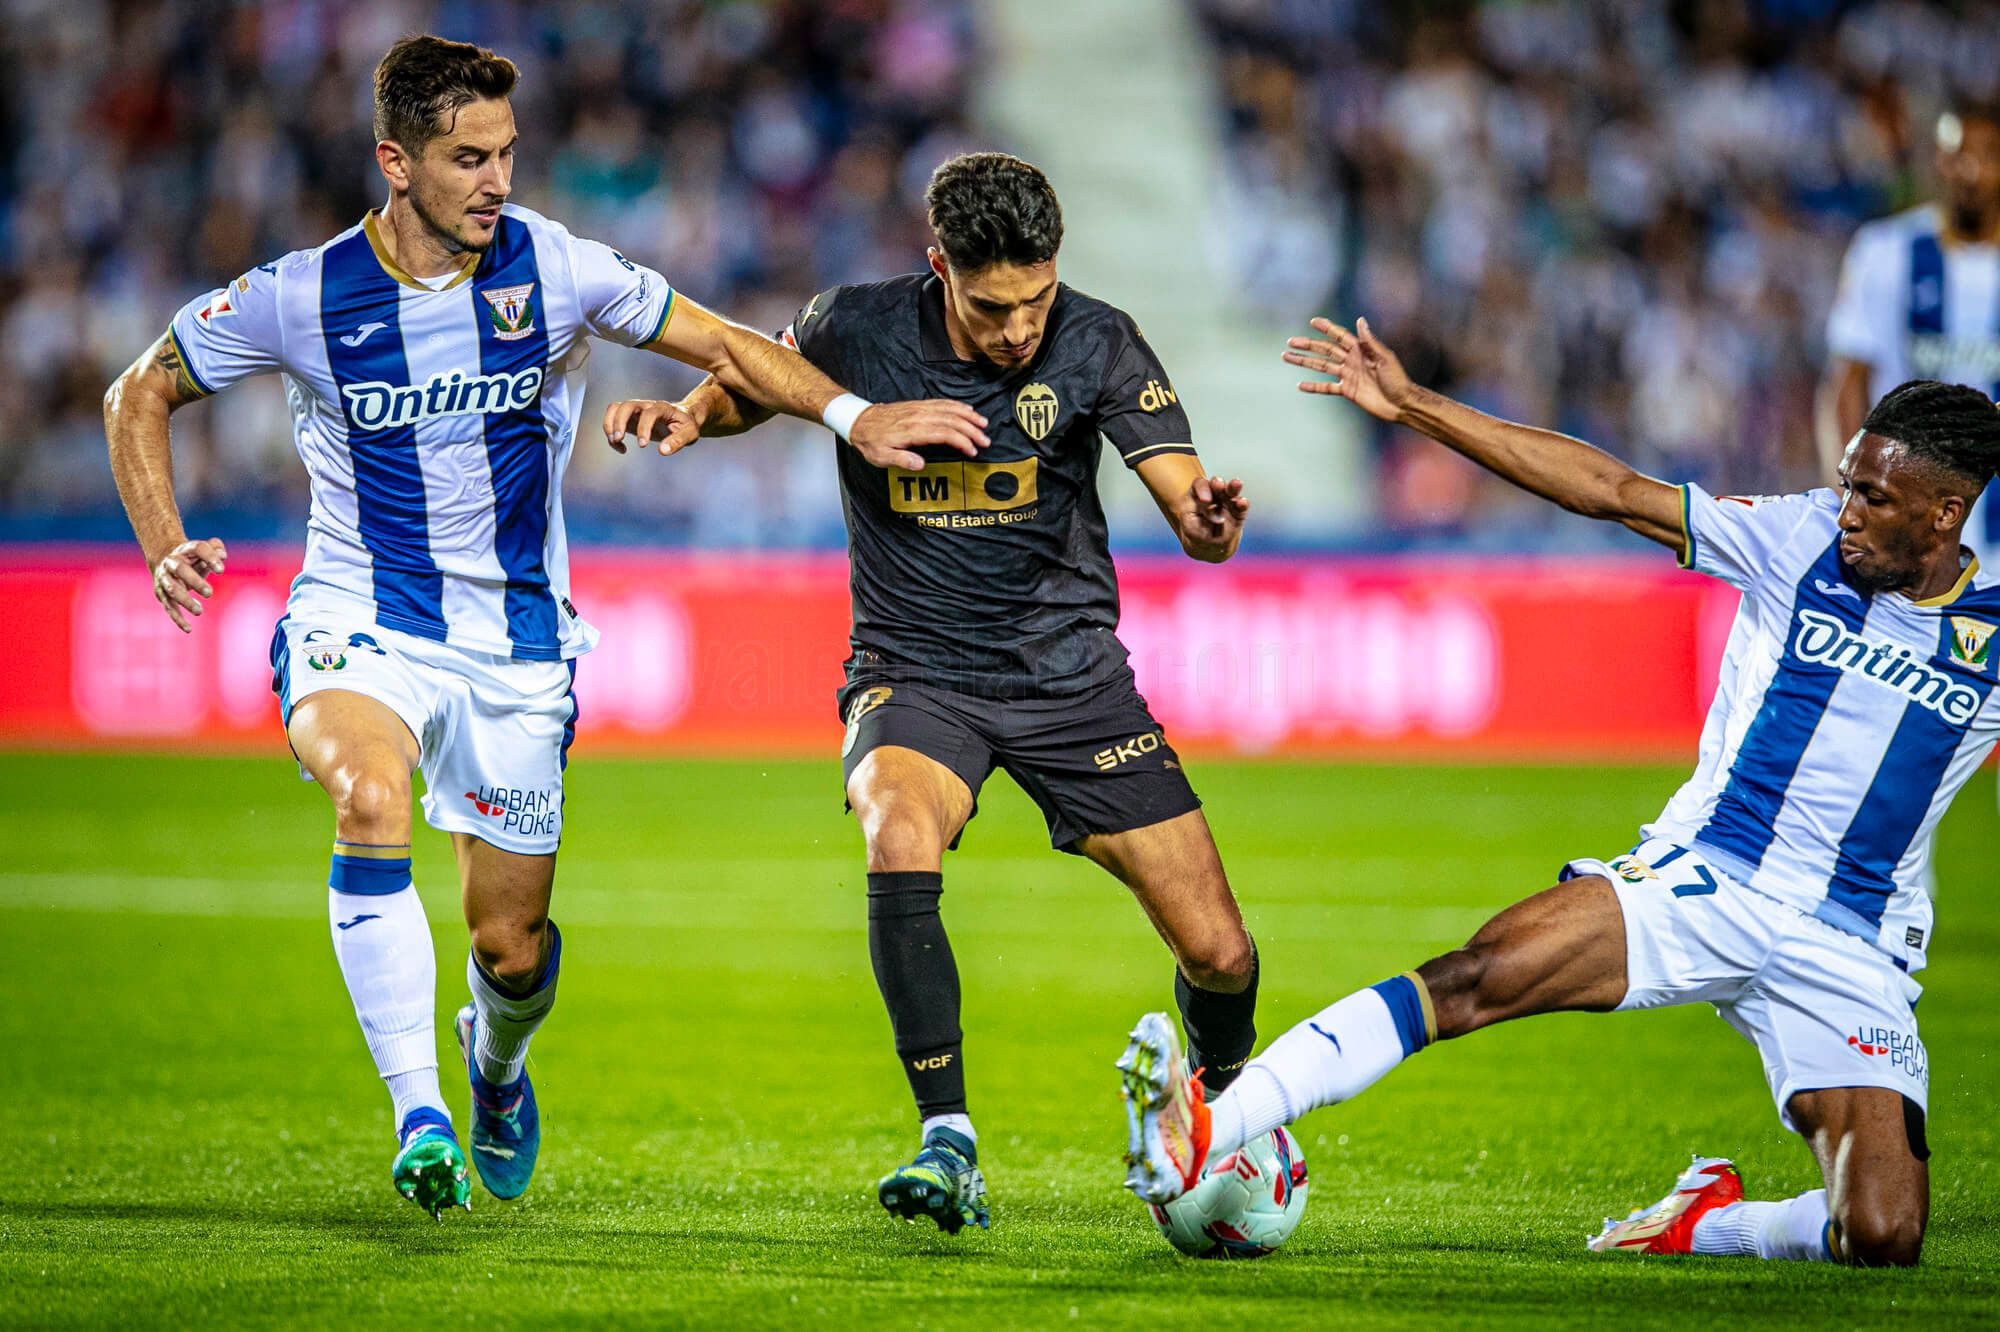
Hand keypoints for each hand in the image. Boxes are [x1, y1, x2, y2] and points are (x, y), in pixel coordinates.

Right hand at [152, 537, 226, 632]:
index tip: (221, 570)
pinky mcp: (161, 594)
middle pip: (181, 570)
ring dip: (185, 600)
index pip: (197, 548)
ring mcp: (164, 579)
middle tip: (210, 593)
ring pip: (172, 589)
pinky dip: (177, 618)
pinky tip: (188, 629)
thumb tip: (222, 554)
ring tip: (200, 611)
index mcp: (185, 550)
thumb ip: (215, 549)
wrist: (166, 562)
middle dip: (194, 581)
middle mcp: (171, 563)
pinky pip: (169, 607)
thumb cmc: (193, 559)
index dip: (209, 557)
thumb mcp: (204, 552)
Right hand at [603, 398, 702, 456]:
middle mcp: (646, 406)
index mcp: (662, 408)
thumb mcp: (690, 433)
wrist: (684, 418)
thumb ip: (678, 441)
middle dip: (619, 422)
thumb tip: (663, 451)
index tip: (643, 446)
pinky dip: (611, 432)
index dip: (643, 428)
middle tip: (618, 439)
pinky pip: (613, 418)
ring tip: (616, 442)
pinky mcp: (629, 418)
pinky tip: (622, 449)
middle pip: (626, 406)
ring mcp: (636, 410)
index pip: (649, 413)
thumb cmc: (687, 425)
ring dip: (609, 424)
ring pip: (615, 408)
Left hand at [849, 399, 988, 471]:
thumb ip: (902, 460)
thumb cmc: (871, 441)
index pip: (944, 433)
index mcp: (912, 430)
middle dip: (972, 430)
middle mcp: (918, 416)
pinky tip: (967, 409)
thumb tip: (920, 464)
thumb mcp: (881, 457)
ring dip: (968, 416)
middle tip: (985, 440)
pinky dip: (957, 405)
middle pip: (952, 420)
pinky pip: (942, 402)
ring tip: (983, 424)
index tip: (972, 450)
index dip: (962, 441)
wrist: (859, 421)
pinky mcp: (918, 405)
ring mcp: (919, 408)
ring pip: (949, 409)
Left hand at [1178, 475, 1249, 561]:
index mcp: (1199, 494)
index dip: (1202, 489)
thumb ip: (1195, 513)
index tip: (1205, 501)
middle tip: (1218, 484)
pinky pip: (1241, 507)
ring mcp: (1227, 502)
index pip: (1200, 485)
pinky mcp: (1238, 512)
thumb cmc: (1197, 530)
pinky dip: (1242, 504)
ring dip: (1233, 488)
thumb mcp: (1188, 524)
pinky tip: (1242, 502)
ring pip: (1231, 491)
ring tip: (1236, 484)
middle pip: (1217, 484)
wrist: (1209, 544)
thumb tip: (1214, 511)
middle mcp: (1215, 495)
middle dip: (1217, 483)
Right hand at [1283, 316, 1411, 421]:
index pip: (1339, 336)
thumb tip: (1360, 320)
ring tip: (1287, 357)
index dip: (1326, 328)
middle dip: (1308, 345)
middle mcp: (1352, 360)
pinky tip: (1300, 385)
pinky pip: (1327, 387)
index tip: (1312, 322)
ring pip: (1322, 366)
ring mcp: (1348, 376)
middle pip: (1325, 350)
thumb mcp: (1385, 358)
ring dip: (1305, 362)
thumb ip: (1370, 342)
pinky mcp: (1347, 391)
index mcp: (1361, 350)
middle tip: (1291, 342)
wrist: (1401, 404)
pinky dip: (1314, 386)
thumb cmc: (1397, 379)